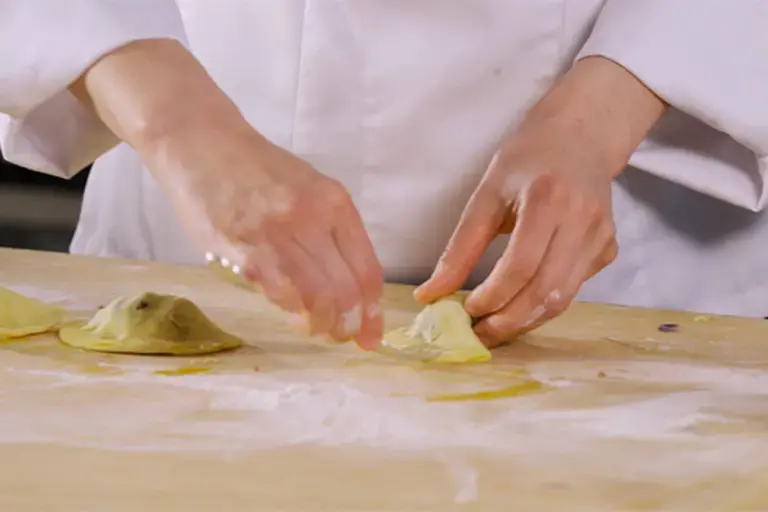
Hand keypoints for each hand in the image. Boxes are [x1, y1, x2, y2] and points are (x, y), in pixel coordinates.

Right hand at [161, 128, 383, 349]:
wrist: (201, 145)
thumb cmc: (258, 169)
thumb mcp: (310, 188)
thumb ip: (332, 232)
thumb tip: (352, 289)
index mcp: (335, 202)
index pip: (368, 270)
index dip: (373, 312)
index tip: (372, 334)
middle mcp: (312, 218)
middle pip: (345, 291)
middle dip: (350, 325)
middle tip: (344, 336)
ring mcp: (277, 235)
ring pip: (315, 299)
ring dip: (321, 325)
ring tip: (320, 330)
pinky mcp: (244, 251)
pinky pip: (279, 294)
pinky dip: (292, 312)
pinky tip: (293, 314)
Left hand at [415, 147, 616, 346]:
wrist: (579, 137)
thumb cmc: (527, 159)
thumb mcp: (486, 194)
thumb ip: (460, 248)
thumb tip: (430, 295)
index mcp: (549, 200)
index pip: (521, 266)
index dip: (492, 296)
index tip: (467, 310)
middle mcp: (583, 220)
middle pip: (546, 292)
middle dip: (509, 321)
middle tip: (479, 332)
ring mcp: (601, 237)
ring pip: (563, 299)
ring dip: (526, 321)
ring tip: (494, 326)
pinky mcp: (608, 249)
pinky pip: (573, 289)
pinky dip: (543, 304)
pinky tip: (520, 302)